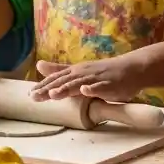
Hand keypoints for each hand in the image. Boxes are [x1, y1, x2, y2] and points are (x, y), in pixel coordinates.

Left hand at [30, 57, 144, 102]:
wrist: (132, 69)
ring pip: (79, 83)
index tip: (30, 94)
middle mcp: (83, 73)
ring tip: (53, 94)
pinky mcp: (110, 84)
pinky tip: (85, 91)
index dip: (43, 86)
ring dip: (66, 88)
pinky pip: (101, 87)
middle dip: (49, 89)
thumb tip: (39, 65)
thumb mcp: (80, 71)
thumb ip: (60, 70)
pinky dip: (93, 89)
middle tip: (34, 97)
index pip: (56, 79)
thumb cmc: (105, 72)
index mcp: (76, 71)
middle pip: (64, 81)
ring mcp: (96, 78)